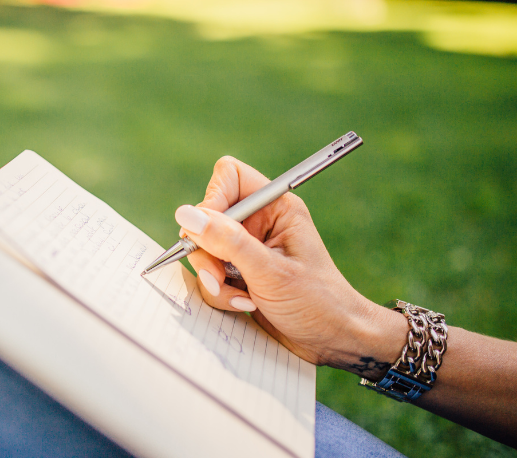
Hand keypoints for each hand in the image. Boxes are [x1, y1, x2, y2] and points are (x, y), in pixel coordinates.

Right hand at [175, 156, 405, 371]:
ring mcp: (247, 250)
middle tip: (220, 276)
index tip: (208, 231)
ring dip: (214, 279)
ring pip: (204, 250)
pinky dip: (220, 294)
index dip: (213, 199)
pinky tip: (245, 305)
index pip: (229, 177)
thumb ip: (227, 241)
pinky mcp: (239, 274)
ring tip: (241, 298)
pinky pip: (210, 275)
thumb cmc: (317, 302)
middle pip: (207, 218)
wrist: (334, 342)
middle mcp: (259, 224)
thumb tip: (186, 214)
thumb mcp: (269, 271)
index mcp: (275, 208)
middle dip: (208, 251)